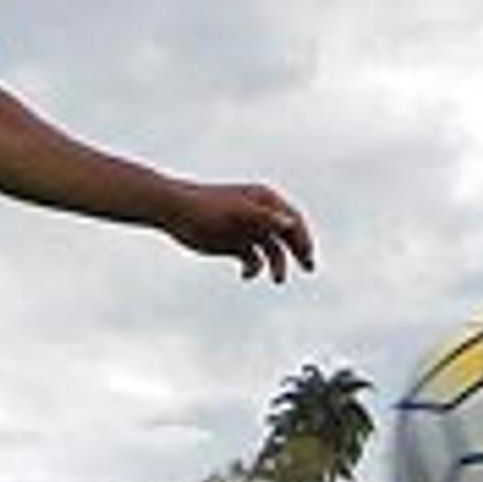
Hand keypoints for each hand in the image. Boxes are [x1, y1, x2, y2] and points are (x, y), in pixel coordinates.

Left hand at [163, 179, 314, 280]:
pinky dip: (253, 268)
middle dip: (298, 252)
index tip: (308, 254)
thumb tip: (291, 223)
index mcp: (264, 201)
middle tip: (309, 268)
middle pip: (287, 235)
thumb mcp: (237, 213)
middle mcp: (258, 215)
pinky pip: (252, 260)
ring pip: (271, 251)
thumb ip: (264, 218)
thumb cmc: (206, 207)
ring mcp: (247, 230)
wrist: (173, 212)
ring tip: (277, 280)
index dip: (303, 237)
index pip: (292, 220)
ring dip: (277, 265)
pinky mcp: (234, 244)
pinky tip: (246, 275)